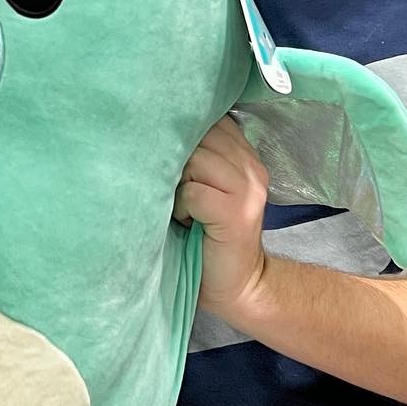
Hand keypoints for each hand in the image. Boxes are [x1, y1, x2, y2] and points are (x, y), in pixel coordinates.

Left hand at [174, 115, 269, 327]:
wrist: (237, 284)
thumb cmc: (208, 235)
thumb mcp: (205, 189)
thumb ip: (196, 159)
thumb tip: (155, 129)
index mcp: (244, 156)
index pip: (212, 121)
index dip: (183, 133)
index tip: (169, 153)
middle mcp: (251, 167)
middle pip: (200, 137)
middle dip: (177, 159)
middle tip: (176, 190)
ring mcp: (248, 189)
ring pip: (195, 161)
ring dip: (179, 184)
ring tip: (183, 206)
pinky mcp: (236, 213)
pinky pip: (193, 192)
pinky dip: (181, 206)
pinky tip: (185, 221)